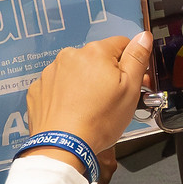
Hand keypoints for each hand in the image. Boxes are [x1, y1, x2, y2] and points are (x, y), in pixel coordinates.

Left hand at [25, 31, 150, 159]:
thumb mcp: (130, 90)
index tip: (131, 80)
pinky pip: (58, 85)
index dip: (131, 62)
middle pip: (97, 58)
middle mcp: (71, 56)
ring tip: (90, 108)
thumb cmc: (98, 121)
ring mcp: (52, 71)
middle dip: (106, 74)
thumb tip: (143, 37)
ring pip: (77, 71)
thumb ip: (137, 58)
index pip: (122, 44)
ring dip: (85, 83)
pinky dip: (66, 94)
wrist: (63, 146)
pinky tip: (73, 110)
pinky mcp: (40, 88)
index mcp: (96, 53)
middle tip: (111, 100)